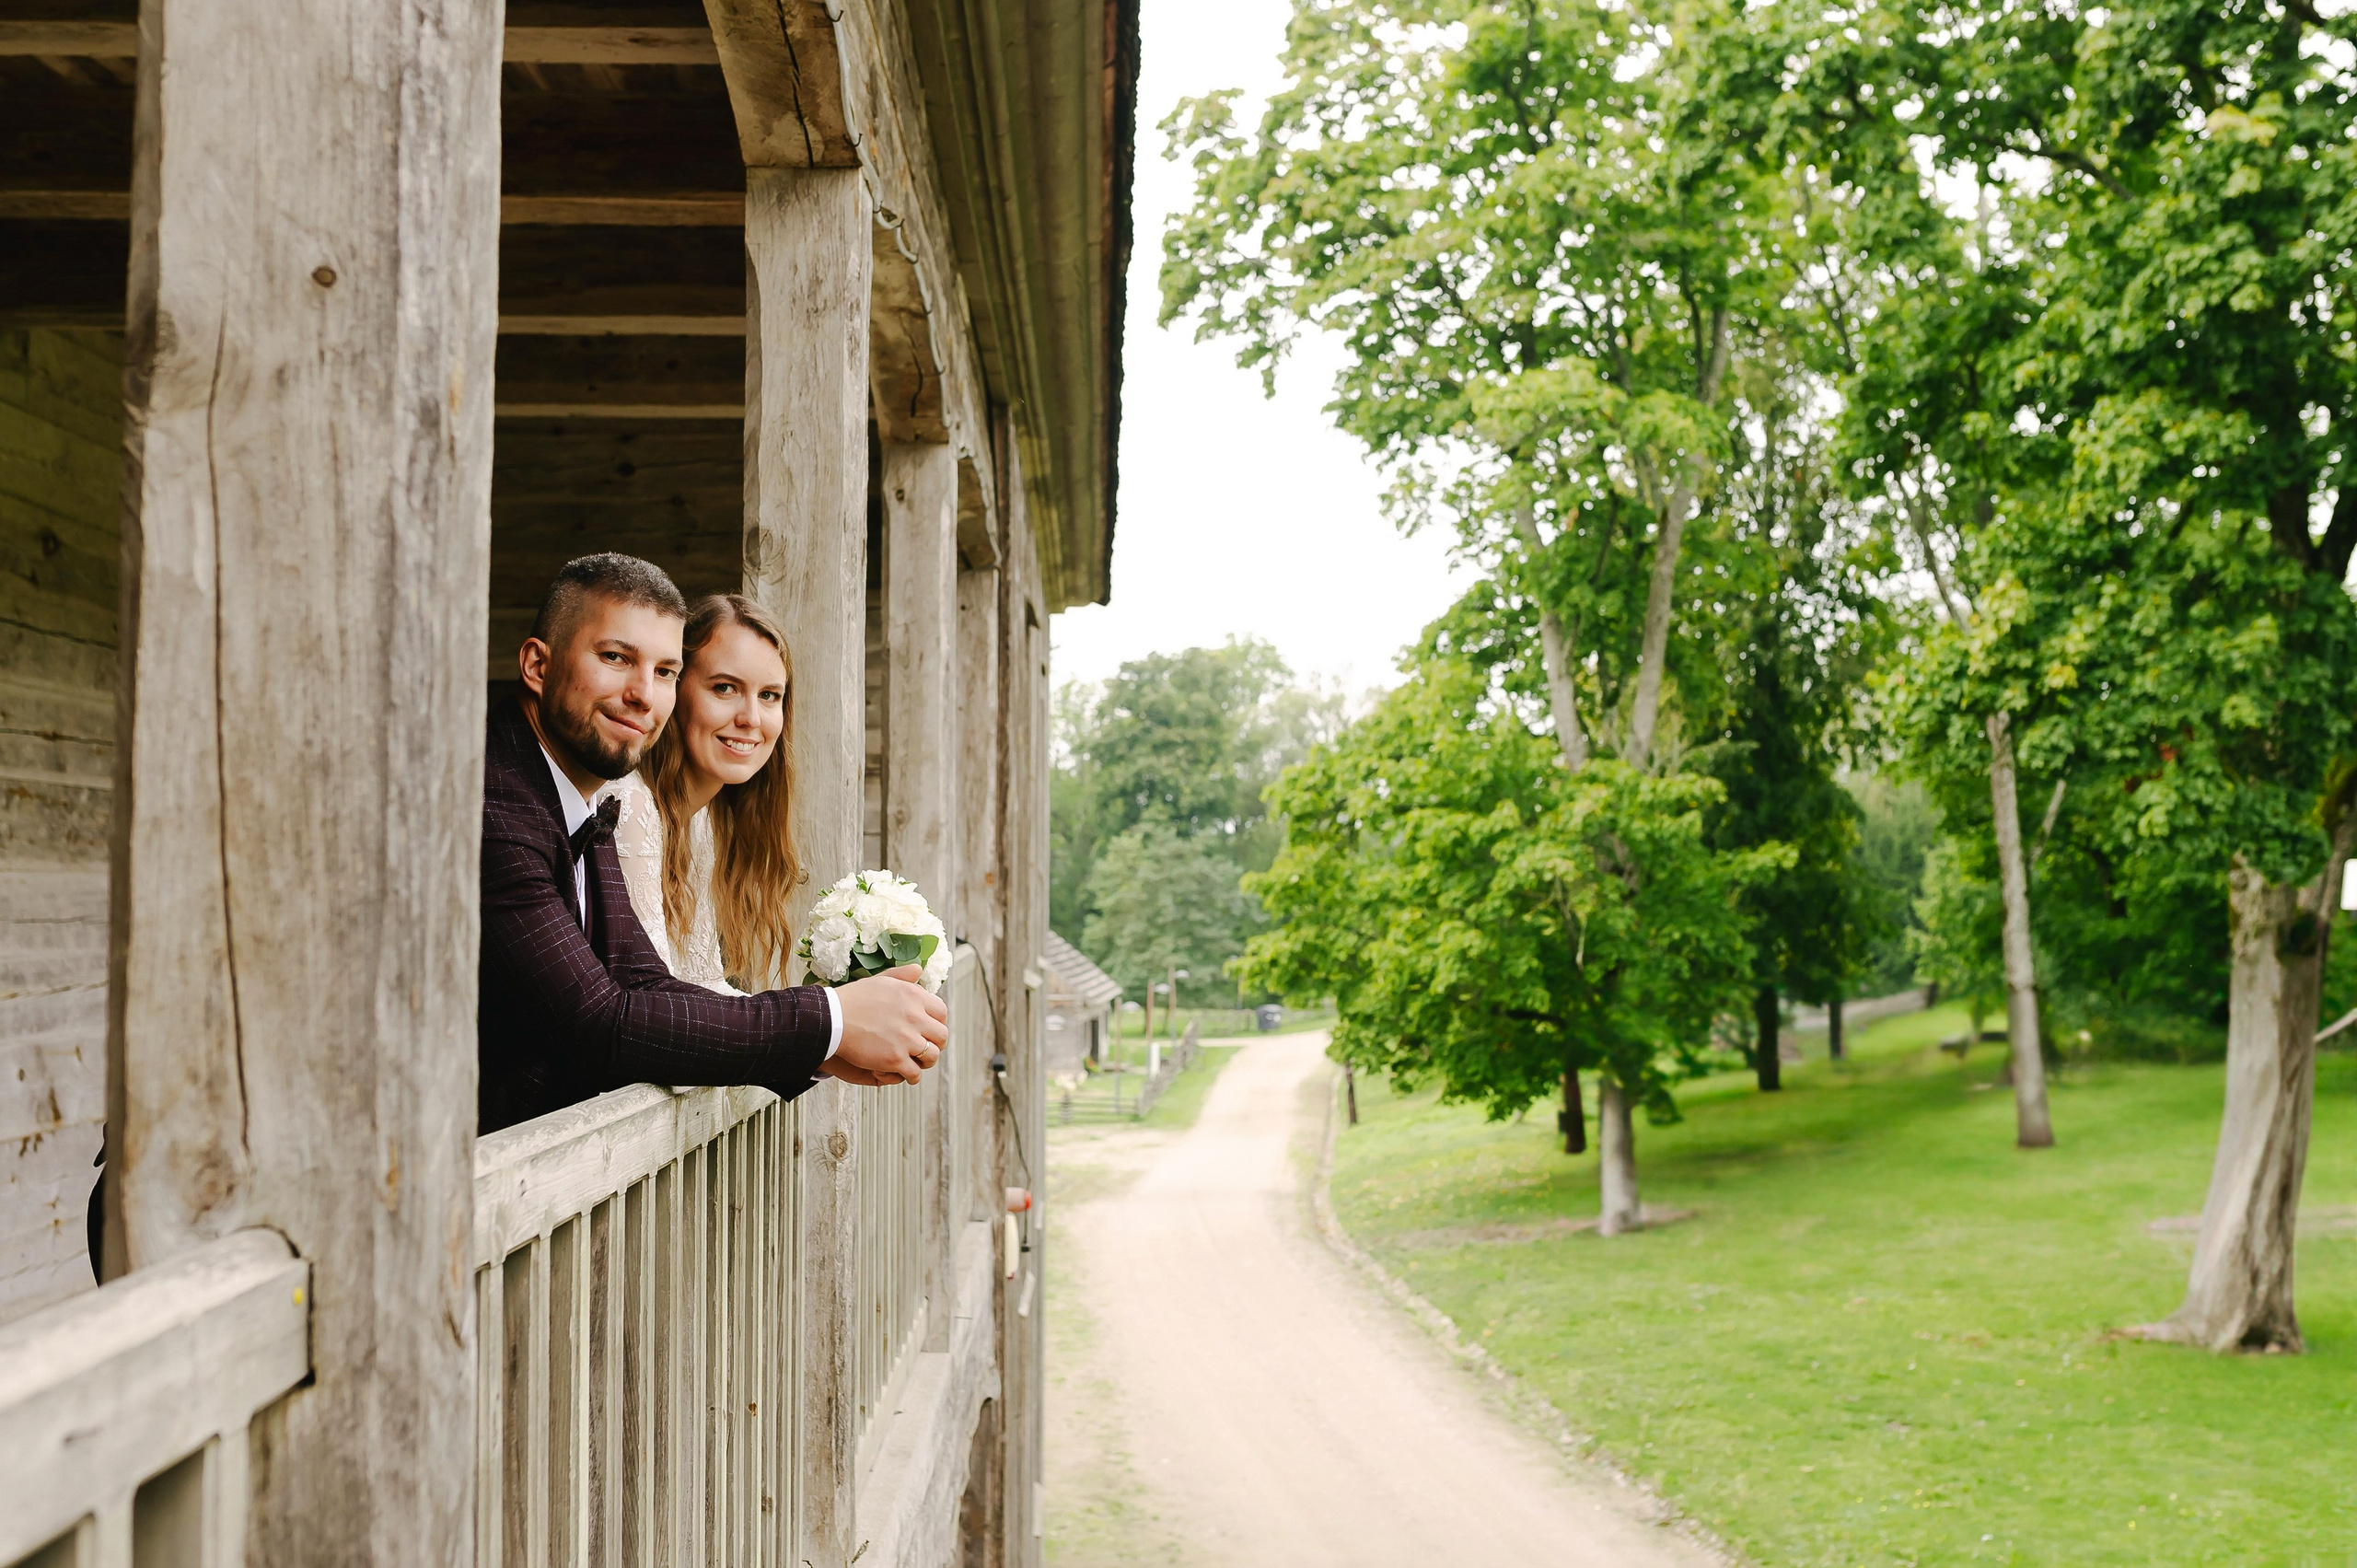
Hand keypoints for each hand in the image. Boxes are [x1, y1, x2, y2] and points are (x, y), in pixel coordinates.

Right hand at [832, 965, 947, 1084]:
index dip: (938, 1023)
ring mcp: (907, 1039)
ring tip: (918, 1063)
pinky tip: (906, 1074)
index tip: (931, 1029)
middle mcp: (915, 1017)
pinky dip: (912, 1075)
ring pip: (931, 1056)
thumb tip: (918, 970)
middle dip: (936, 1044)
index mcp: (914, 997)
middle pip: (941, 1036)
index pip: (941, 1012)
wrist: (833, 1019)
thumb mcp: (880, 980)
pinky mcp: (895, 1058)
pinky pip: (914, 1073)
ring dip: (926, 1061)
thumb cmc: (853, 999)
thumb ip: (902, 976)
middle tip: (927, 1048)